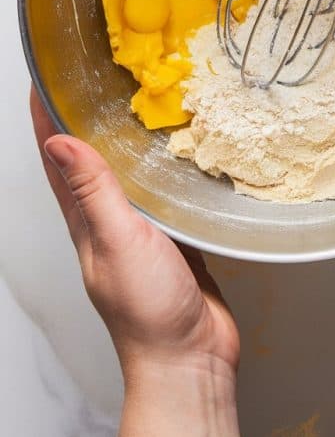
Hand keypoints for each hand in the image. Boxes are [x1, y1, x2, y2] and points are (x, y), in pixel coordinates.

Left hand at [30, 86, 238, 380]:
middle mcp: (107, 221)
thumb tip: (58, 142)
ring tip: (132, 103)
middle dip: (82, 119)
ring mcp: (139, 230)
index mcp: (85, 220)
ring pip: (125, 173)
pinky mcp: (173, 237)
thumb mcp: (117, 240)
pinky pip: (160, 192)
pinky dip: (160, 166)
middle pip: (87, 160)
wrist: (189, 357)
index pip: (57, 159)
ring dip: (122, 139)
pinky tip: (177, 152)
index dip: (47, 119)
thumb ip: (92, 192)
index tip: (43, 81)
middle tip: (88, 79)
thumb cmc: (148, 310)